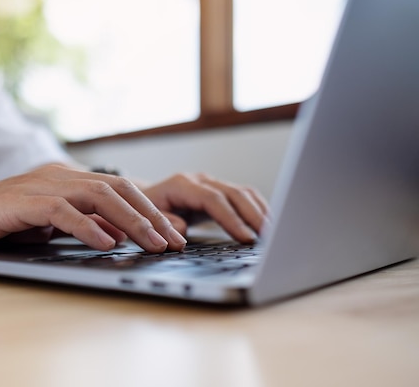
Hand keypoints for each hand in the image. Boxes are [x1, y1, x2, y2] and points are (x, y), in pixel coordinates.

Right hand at [0, 164, 186, 251]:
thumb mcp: (48, 225)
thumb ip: (81, 224)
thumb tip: (117, 235)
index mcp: (67, 180)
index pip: (119, 190)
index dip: (150, 210)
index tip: (173, 233)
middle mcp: (59, 176)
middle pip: (117, 189)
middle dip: (151, 215)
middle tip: (175, 240)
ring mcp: (40, 185)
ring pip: (97, 195)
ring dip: (130, 221)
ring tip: (153, 243)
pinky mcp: (21, 202)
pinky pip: (62, 211)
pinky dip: (88, 227)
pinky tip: (106, 244)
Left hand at [141, 173, 268, 242]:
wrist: (143, 197)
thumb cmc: (143, 209)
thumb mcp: (145, 217)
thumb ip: (162, 223)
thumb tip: (181, 229)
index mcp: (182, 185)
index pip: (213, 200)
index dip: (231, 219)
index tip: (246, 238)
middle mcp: (200, 180)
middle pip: (235, 193)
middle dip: (255, 216)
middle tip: (271, 237)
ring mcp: (211, 183)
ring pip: (244, 193)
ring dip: (261, 212)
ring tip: (276, 233)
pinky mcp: (219, 191)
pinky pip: (244, 197)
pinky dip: (258, 210)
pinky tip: (268, 225)